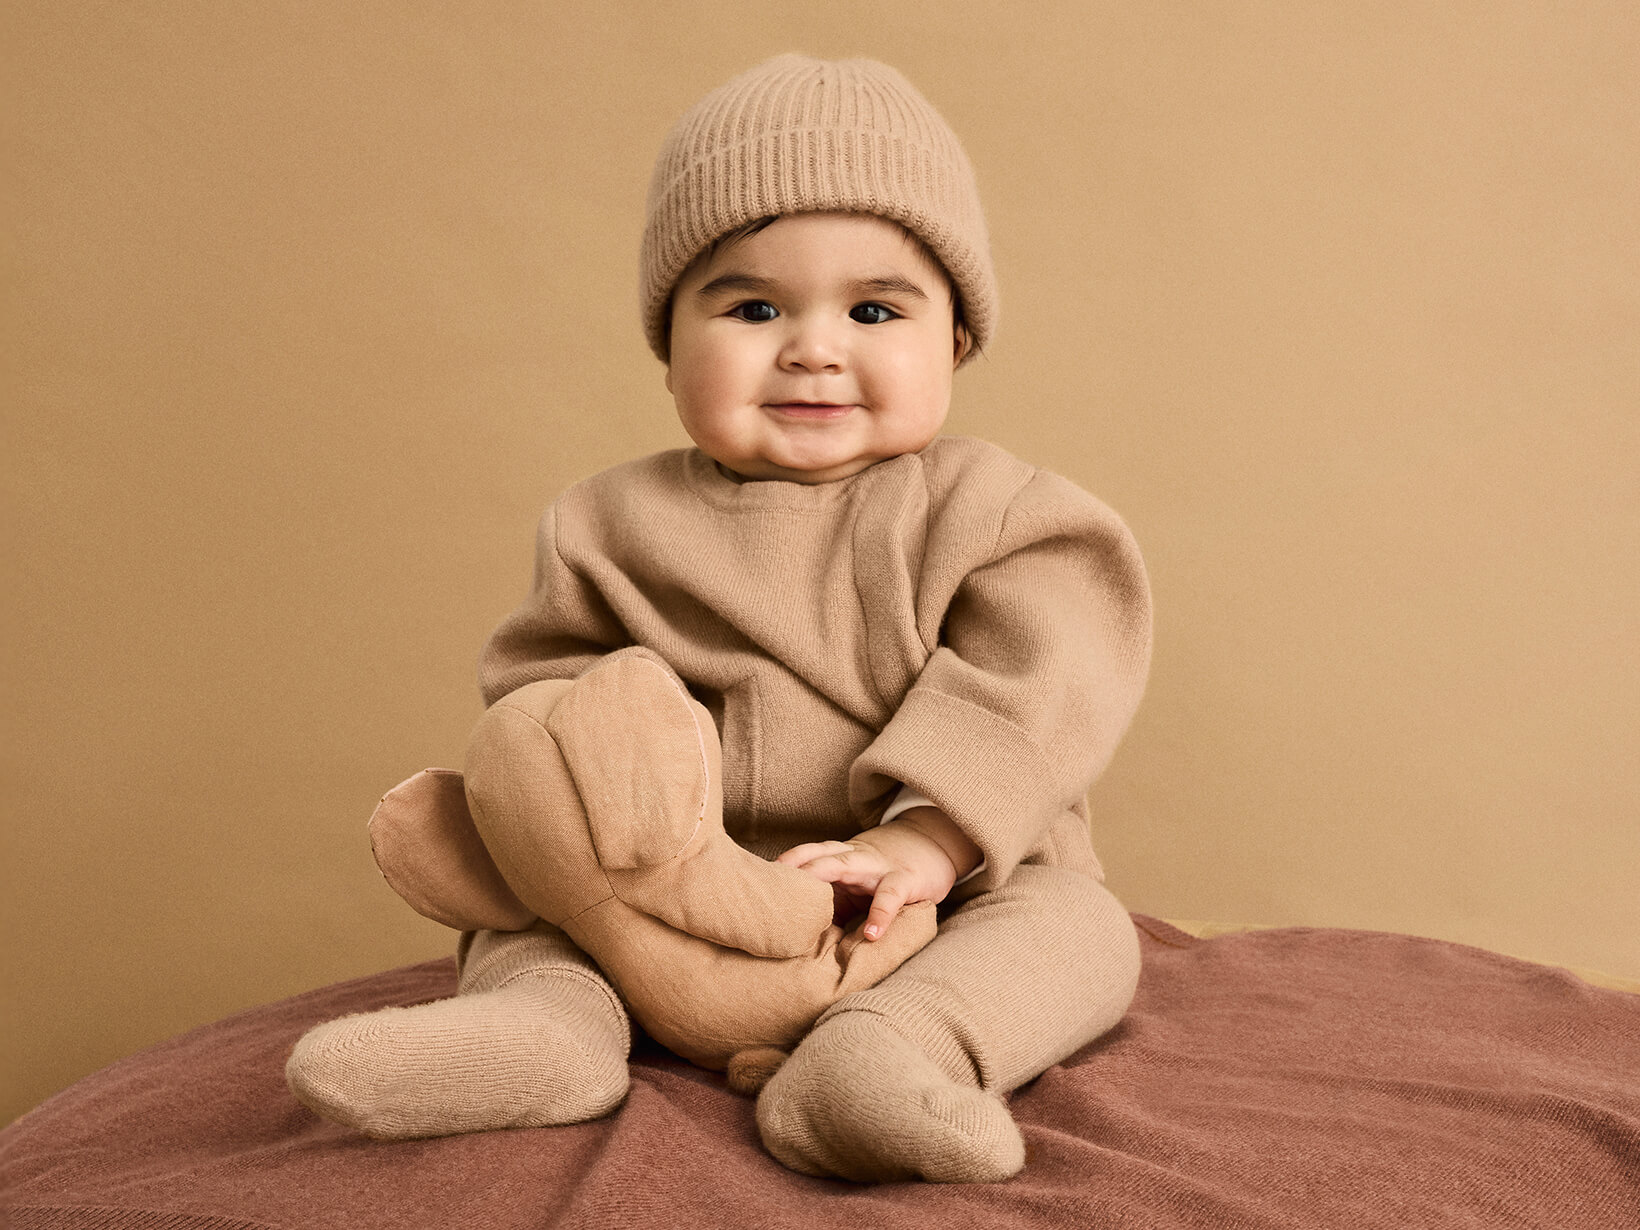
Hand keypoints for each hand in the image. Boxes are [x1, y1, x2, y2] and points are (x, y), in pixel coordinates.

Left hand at [777, 807, 980, 940]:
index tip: (749, 885)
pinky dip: (881, 915)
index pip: (801, 857)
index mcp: (836, 858)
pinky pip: (891, 896)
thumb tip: (786, 939)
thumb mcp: (850, 887)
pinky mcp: (906, 881)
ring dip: (822, 878)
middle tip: (765, 889)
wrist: (930, 849)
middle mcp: (851, 858)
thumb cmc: (879, 876)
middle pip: (814, 856)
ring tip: (804, 907)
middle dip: (790, 868)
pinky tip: (871, 936)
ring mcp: (877, 867)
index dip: (778, 869)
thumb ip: (823, 906)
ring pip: (845, 865)